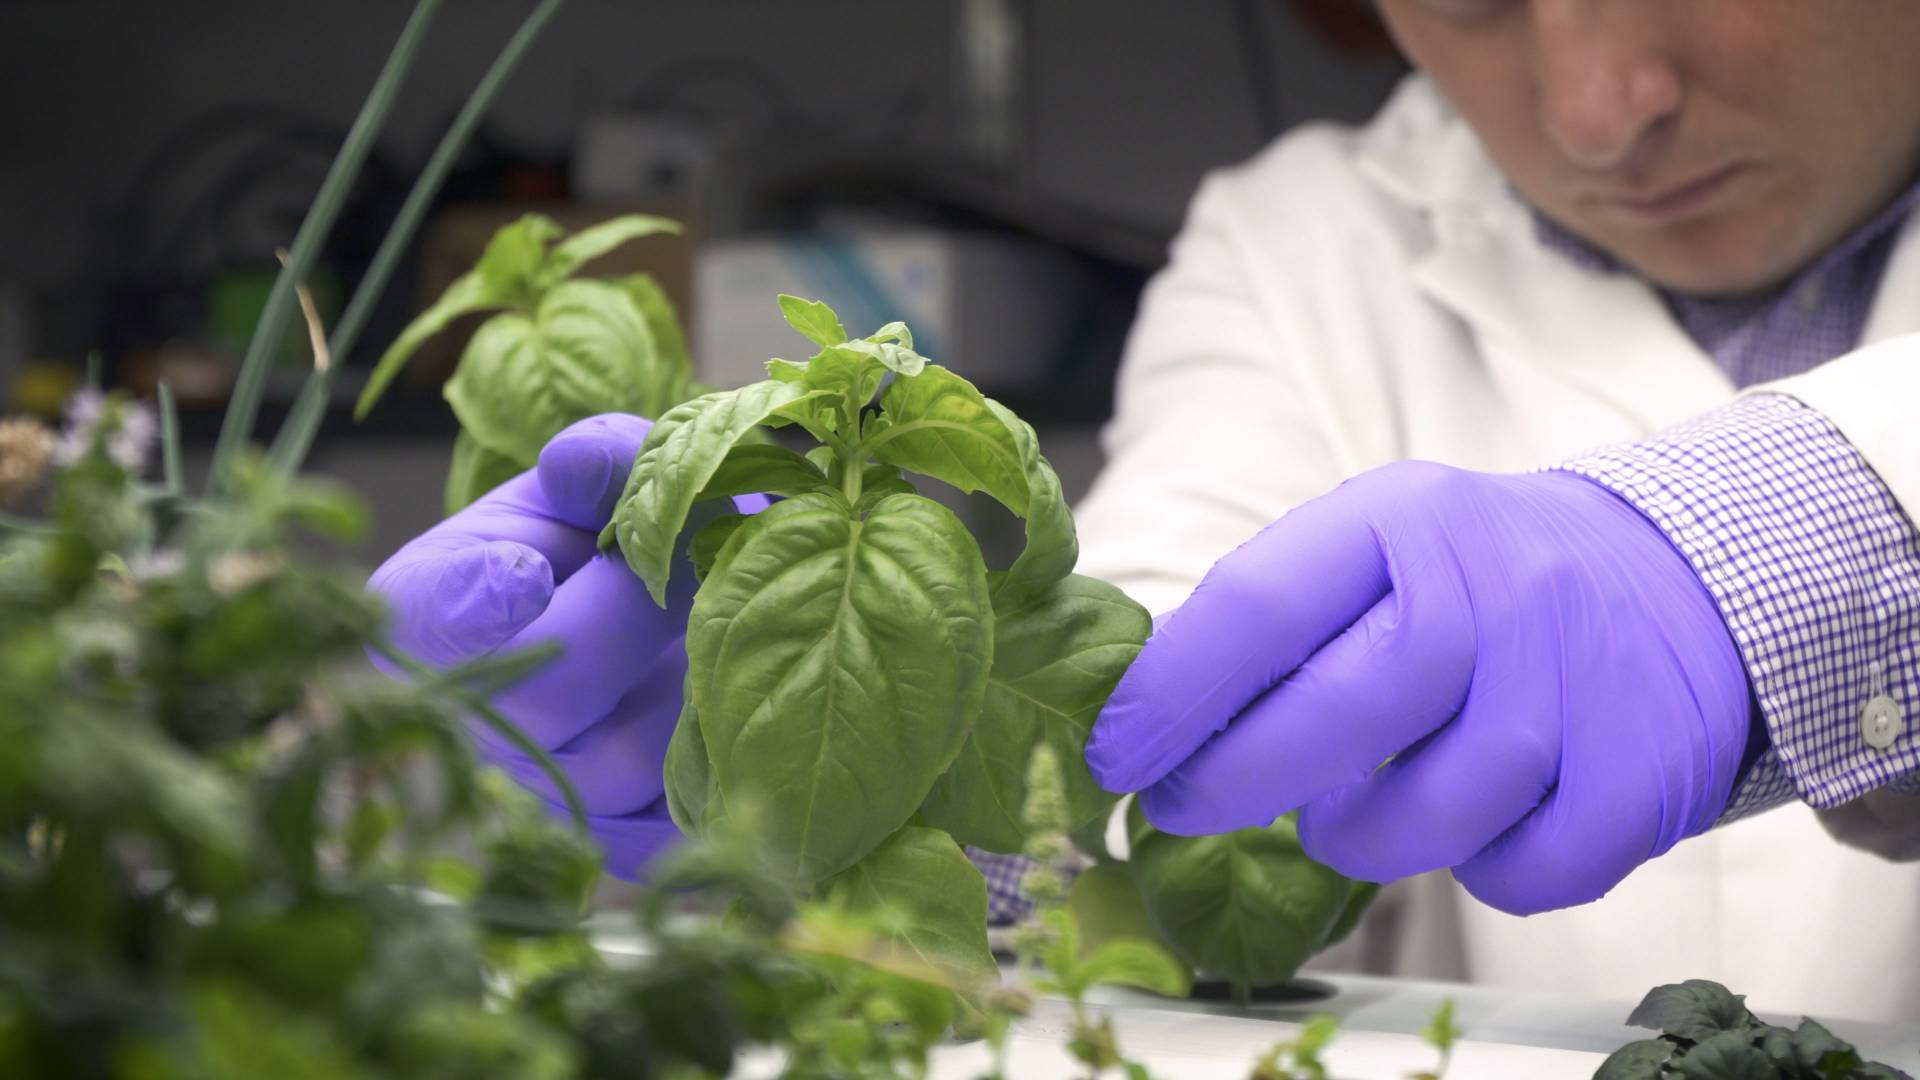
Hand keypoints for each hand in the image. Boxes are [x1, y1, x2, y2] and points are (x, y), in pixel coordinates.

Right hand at [370, 414, 760, 878]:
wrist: (665, 615)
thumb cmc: (608, 536)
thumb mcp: (600, 478)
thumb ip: (602, 455)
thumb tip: (582, 463)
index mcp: (433, 612)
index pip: (425, 618)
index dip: (469, 603)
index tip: (528, 570)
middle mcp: (473, 718)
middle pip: (547, 693)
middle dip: (637, 613)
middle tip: (693, 561)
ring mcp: (548, 792)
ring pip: (634, 759)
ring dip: (699, 679)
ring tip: (729, 618)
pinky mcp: (628, 838)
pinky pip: (685, 815)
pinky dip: (732, 753)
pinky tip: (752, 697)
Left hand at [1084, 461, 1756, 914]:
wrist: (1680, 583)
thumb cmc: (1479, 581)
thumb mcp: (1379, 548)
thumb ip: (1276, 618)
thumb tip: (1146, 717)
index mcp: (1405, 519)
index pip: (1259, 605)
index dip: (1169, 695)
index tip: (1113, 755)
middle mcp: (1496, 591)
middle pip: (1339, 713)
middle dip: (1233, 779)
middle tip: (1180, 807)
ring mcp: (1576, 689)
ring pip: (1423, 817)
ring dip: (1356, 836)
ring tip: (1343, 812)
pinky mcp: (1639, 779)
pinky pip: (1514, 874)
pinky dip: (1473, 870)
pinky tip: (1468, 822)